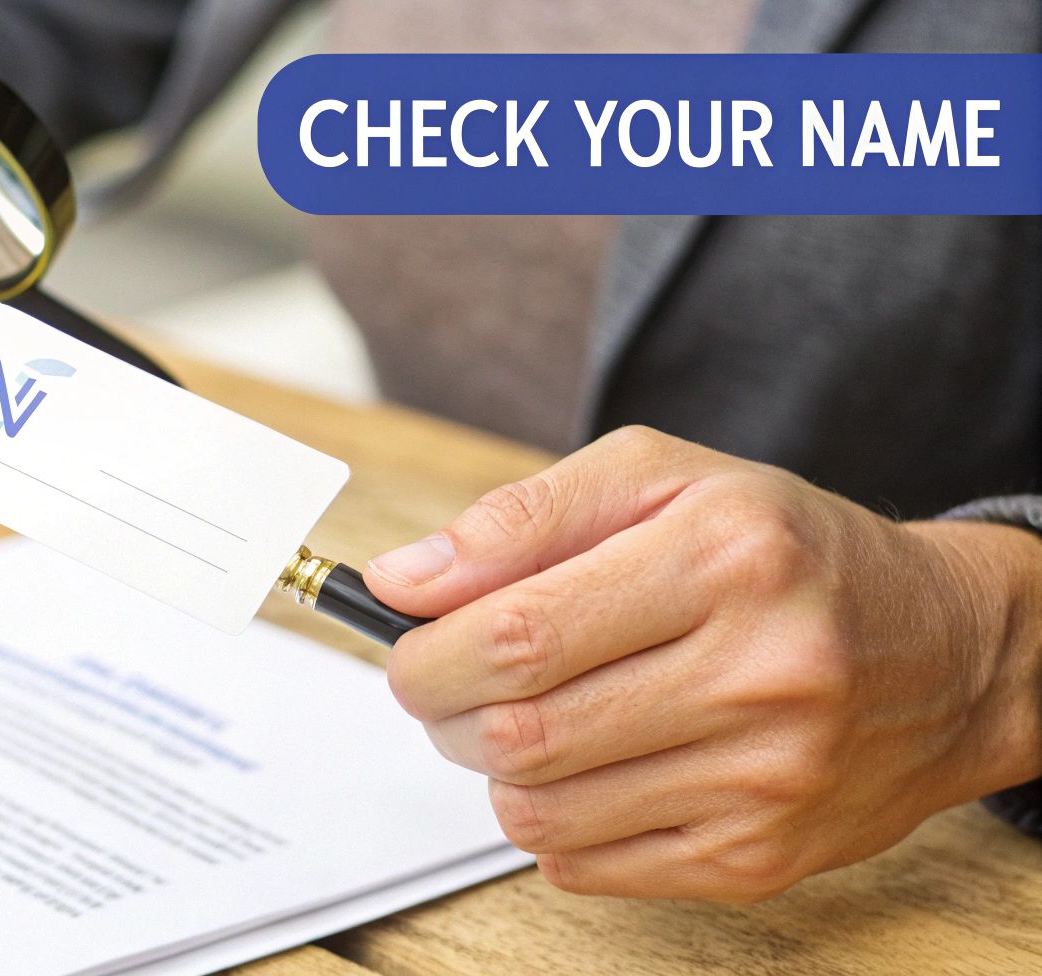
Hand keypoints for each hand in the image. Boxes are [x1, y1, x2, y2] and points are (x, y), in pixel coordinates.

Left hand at [367, 426, 1041, 901]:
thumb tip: (400, 580)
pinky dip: (548, 822)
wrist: (945, 655)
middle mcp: (759, 672)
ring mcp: (765, 779)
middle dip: (441, 711)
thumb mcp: (662, 480)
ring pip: (538, 811)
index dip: (424, 652)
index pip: (515, 634)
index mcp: (725, 556)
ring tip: (520, 718)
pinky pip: (583, 866)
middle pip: (517, 732)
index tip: (403, 643)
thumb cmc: (784, 553)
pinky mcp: (758, 857)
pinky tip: (585, 767)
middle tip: (445, 684)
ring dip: (491, 768)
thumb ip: (520, 518)